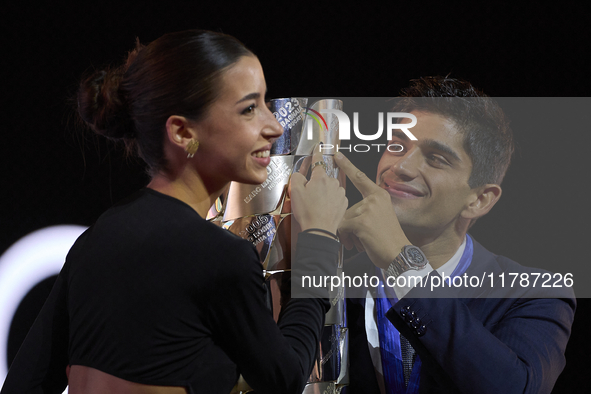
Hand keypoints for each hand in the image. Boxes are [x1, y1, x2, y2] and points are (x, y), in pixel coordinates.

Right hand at [290, 146, 347, 234]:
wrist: (319, 230)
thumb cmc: (307, 212)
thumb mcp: (295, 191)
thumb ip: (297, 177)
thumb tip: (300, 174)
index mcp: (320, 178)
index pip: (318, 160)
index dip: (317, 153)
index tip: (318, 147)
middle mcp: (333, 183)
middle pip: (323, 178)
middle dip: (317, 184)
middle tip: (309, 196)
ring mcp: (340, 193)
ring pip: (330, 188)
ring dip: (324, 193)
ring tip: (316, 205)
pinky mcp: (344, 203)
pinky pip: (336, 198)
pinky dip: (330, 202)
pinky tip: (323, 209)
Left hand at [334, 152, 409, 268]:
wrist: (398, 253)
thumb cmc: (388, 239)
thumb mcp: (380, 217)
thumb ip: (366, 209)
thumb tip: (346, 213)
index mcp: (379, 195)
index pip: (360, 177)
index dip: (347, 165)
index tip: (337, 155)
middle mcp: (374, 198)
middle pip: (346, 208)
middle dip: (348, 225)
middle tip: (361, 237)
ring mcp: (368, 208)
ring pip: (343, 219)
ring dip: (348, 233)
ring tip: (363, 241)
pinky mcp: (361, 221)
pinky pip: (342, 227)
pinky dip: (346, 237)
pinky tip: (360, 243)